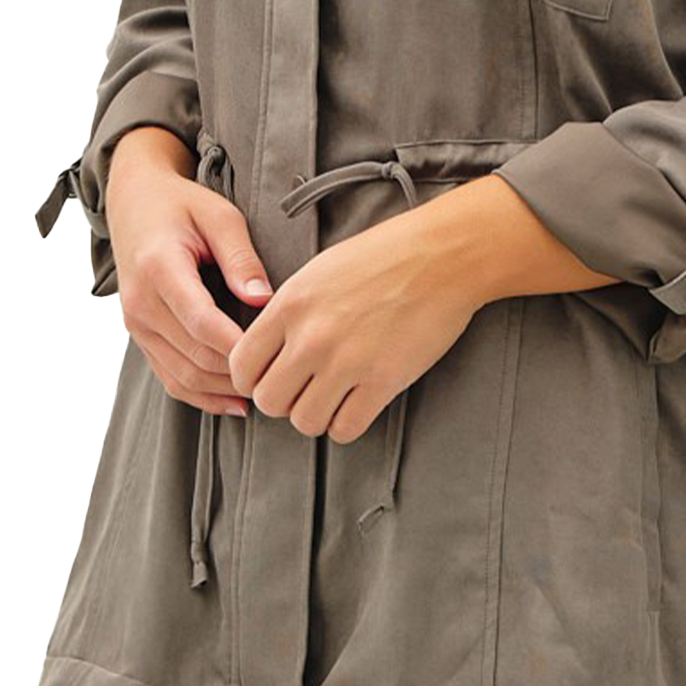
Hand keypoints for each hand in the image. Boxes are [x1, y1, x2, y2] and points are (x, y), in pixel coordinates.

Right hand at [106, 129, 274, 416]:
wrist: (134, 202)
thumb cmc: (181, 205)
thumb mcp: (219, 216)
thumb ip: (241, 257)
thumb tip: (263, 300)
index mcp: (160, 268)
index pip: (203, 322)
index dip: (239, 346)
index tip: (277, 356)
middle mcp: (141, 302)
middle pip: (195, 355)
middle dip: (238, 372)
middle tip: (282, 378)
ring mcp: (136, 323)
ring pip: (182, 375)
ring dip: (222, 391)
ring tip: (263, 395)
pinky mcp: (140, 335)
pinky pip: (169, 377)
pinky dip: (201, 395)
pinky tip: (233, 402)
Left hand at [227, 210, 486, 441]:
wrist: (443, 255)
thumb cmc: (384, 256)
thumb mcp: (319, 271)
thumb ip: (289, 310)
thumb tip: (272, 348)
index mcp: (290, 305)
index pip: (242, 365)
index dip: (252, 379)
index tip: (271, 377)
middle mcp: (311, 337)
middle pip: (269, 401)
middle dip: (284, 401)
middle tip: (304, 390)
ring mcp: (347, 362)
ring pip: (304, 421)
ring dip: (316, 415)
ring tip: (333, 398)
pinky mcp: (383, 381)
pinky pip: (345, 429)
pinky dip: (347, 424)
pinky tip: (357, 404)